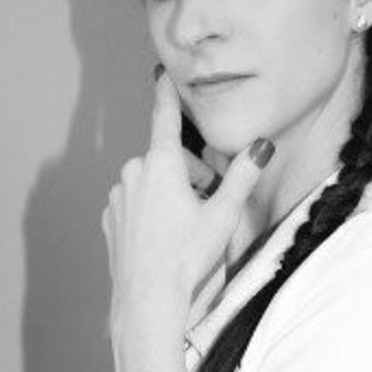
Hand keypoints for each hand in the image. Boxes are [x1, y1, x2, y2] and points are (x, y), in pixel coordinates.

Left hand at [103, 71, 274, 336]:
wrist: (147, 299)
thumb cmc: (185, 258)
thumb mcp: (223, 214)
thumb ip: (243, 175)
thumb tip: (261, 146)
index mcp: (161, 163)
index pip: (165, 116)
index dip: (167, 92)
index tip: (162, 73)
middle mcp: (133, 173)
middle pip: (167, 161)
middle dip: (189, 177)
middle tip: (207, 206)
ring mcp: (118, 197)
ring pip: (150, 185)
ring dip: (169, 197)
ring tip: (186, 229)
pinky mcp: (110, 220)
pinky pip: (134, 206)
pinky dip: (149, 214)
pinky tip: (164, 239)